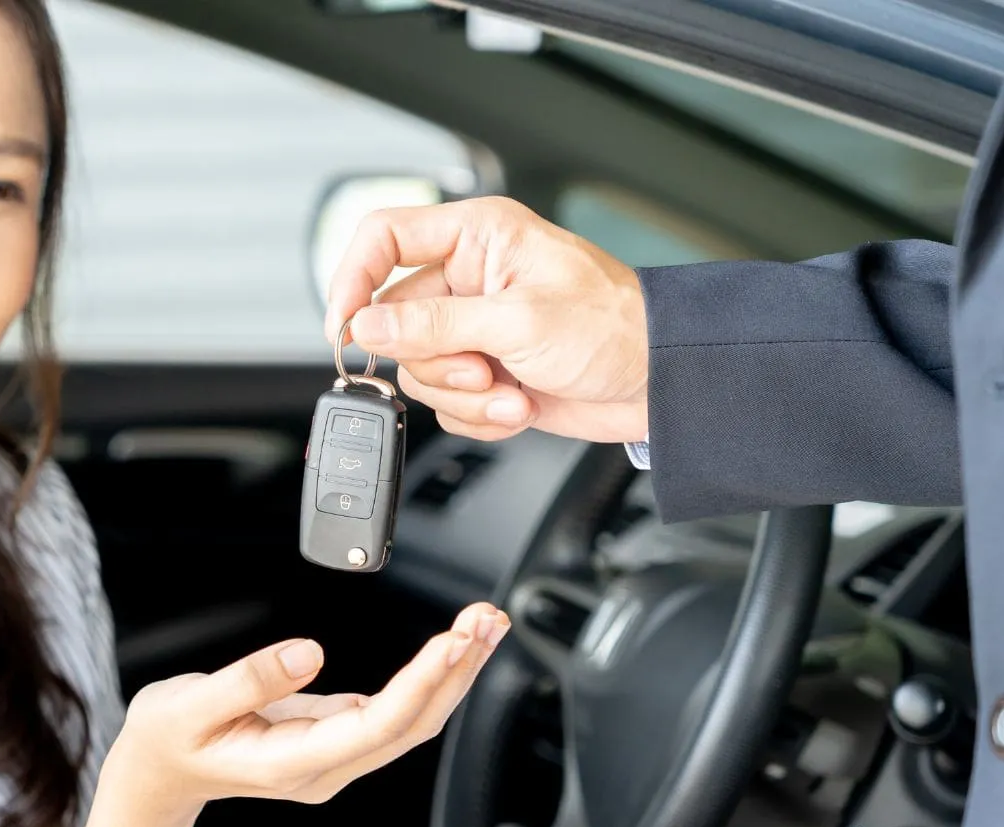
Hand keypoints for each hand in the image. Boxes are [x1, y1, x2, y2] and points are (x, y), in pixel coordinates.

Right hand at [104, 603, 509, 817]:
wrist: (158, 773)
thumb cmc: (168, 738)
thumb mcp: (188, 704)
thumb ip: (248, 679)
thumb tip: (308, 652)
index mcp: (292, 762)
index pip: (377, 725)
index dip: (421, 683)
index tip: (452, 640)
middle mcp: (325, 767)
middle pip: (413, 724)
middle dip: (457, 671)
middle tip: (488, 619)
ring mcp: (334, 756)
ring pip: (412, 720)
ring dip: (454, 672)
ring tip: (485, 624)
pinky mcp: (336, 738)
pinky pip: (397, 710)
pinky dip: (431, 675)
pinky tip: (452, 647)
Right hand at [322, 196, 649, 443]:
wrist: (659, 382)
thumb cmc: (614, 328)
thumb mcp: (519, 321)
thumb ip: (434, 324)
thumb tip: (366, 327)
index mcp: (477, 236)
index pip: (384, 237)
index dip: (353, 278)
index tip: (345, 328)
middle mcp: (469, 277)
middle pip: (395, 321)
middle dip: (437, 360)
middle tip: (480, 369)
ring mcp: (476, 327)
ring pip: (419, 368)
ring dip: (464, 394)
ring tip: (510, 390)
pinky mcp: (485, 369)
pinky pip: (446, 401)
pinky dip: (479, 413)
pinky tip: (518, 402)